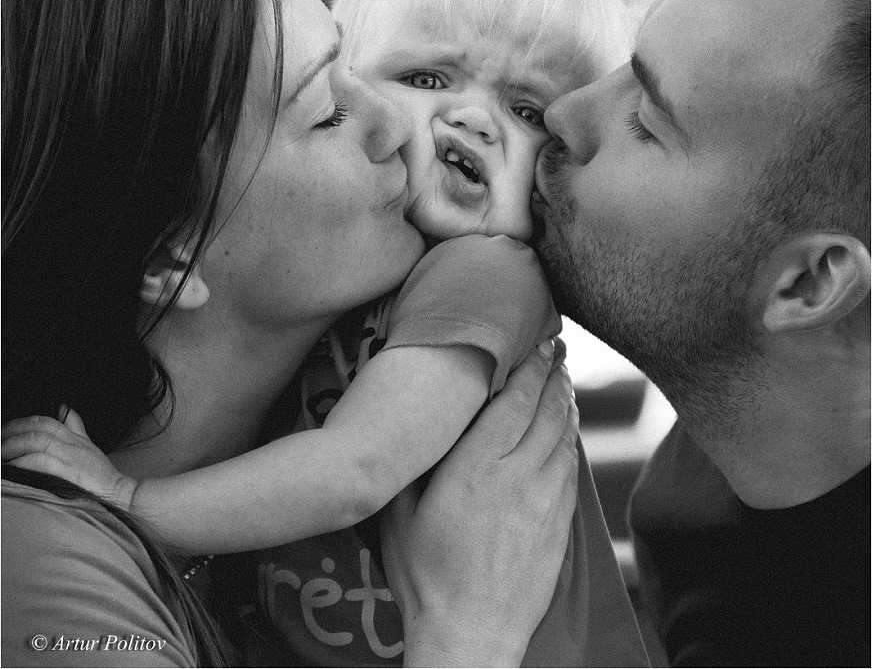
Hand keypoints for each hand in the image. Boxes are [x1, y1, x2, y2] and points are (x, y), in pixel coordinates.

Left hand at [2, 407, 137, 507]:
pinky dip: (24, 462)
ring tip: (0, 453)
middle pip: (39, 426)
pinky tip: (12, 467)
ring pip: (38, 440)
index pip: (46, 420)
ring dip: (14, 445)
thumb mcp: (88, 444)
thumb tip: (64, 409)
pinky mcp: (69, 471)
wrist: (117, 490)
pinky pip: (42, 461)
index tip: (5, 429)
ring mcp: (71, 455)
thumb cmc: (101, 472)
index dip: (23, 422)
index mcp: (74, 436)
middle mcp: (72, 442)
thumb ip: (75, 427)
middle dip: (14, 430)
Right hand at [383, 340, 578, 667]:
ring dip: (567, 404)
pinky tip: (567, 432)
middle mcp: (519, 476)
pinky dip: (571, 441)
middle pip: (548, 410)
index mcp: (478, 466)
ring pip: (565, 437)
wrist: (470, 635)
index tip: (540, 343)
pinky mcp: (560, 526)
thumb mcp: (397, 514)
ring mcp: (545, 502)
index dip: (532, 366)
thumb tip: (419, 426)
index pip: (516, 400)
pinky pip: (570, 470)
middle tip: (559, 350)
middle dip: (555, 375)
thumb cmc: (425, 576)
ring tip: (565, 382)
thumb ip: (412, 464)